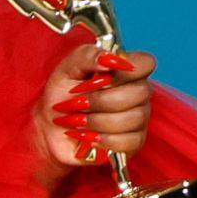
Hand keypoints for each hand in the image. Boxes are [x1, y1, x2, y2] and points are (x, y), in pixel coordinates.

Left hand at [33, 46, 155, 171]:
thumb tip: (108, 58)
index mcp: (126, 70)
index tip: (98, 76)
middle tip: (76, 103)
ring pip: (133, 118)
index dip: (126, 69)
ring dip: (96, 121)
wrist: (50, 126)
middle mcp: (138, 93)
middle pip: (140, 92)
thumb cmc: (62, 94)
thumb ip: (87, 56)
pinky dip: (102, 139)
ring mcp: (139, 118)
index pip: (146, 62)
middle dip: (101, 100)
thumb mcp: (67, 68)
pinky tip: (86, 136)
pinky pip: (128, 142)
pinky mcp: (133, 142)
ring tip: (76, 121)